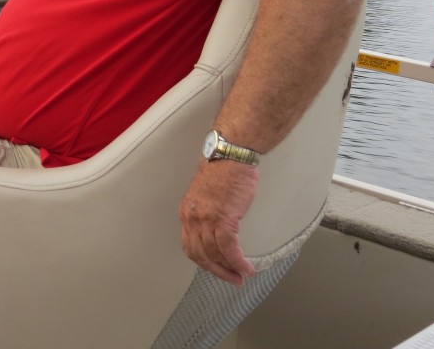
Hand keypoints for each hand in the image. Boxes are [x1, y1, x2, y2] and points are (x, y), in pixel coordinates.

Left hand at [179, 159, 257, 285]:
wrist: (231, 153)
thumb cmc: (223, 169)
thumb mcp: (206, 194)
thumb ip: (207, 212)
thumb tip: (216, 230)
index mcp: (187, 212)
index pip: (190, 246)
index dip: (204, 262)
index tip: (216, 269)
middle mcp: (192, 218)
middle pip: (200, 255)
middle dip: (216, 271)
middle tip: (231, 279)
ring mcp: (206, 219)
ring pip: (215, 255)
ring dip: (230, 269)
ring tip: (242, 276)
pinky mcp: (223, 218)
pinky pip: (229, 249)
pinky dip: (238, 262)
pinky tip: (246, 268)